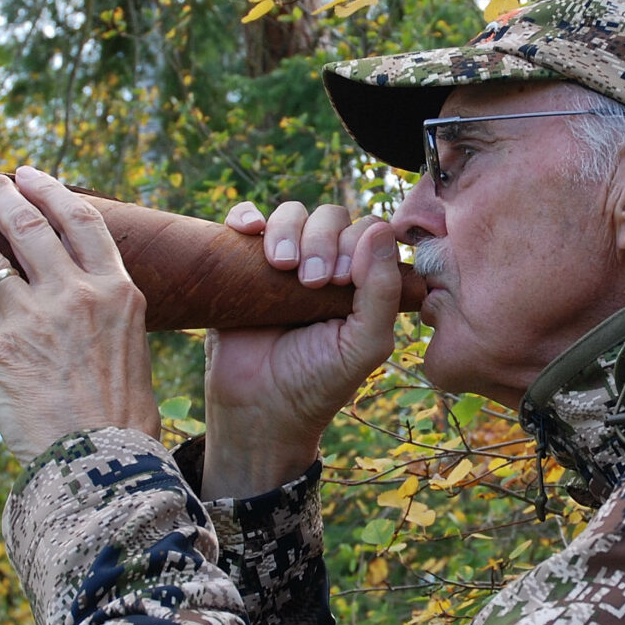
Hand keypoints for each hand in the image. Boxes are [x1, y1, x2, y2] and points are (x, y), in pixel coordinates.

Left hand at [0, 167, 161, 462]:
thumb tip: (90, 299)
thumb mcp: (131, 346)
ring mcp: (32, 320)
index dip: (52, 192)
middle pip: (28, 227)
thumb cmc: (124, 414)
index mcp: (115, 290)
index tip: (29, 175)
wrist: (104, 461)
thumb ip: (108, 313)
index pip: (81, 221)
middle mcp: (74, 294)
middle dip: (0, 196)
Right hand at [201, 200, 401, 497]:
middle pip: (330, 217)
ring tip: (282, 266)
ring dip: (288, 229)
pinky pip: (245, 220)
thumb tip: (381, 229)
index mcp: (362, 283)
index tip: (342, 282)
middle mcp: (325, 267)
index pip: (368, 232)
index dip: (358, 244)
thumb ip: (382, 291)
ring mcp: (283, 265)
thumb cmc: (318, 383)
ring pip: (291, 214)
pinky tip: (247, 231)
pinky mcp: (242, 267)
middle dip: (322, 240)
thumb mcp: (364, 343)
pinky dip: (246, 216)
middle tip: (312, 281)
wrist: (258, 410)